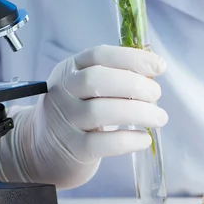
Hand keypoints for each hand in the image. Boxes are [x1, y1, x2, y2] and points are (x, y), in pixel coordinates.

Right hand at [0, 45, 167, 188]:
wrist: (44, 148)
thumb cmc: (80, 110)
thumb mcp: (90, 86)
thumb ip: (118, 75)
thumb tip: (155, 70)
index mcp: (71, 69)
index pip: (98, 55)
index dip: (132, 58)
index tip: (159, 66)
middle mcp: (63, 91)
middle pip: (96, 80)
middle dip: (134, 84)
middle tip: (156, 94)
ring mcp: (65, 120)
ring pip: (100, 112)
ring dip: (138, 112)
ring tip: (160, 117)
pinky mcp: (73, 148)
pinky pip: (102, 143)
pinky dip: (128, 140)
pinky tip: (144, 139)